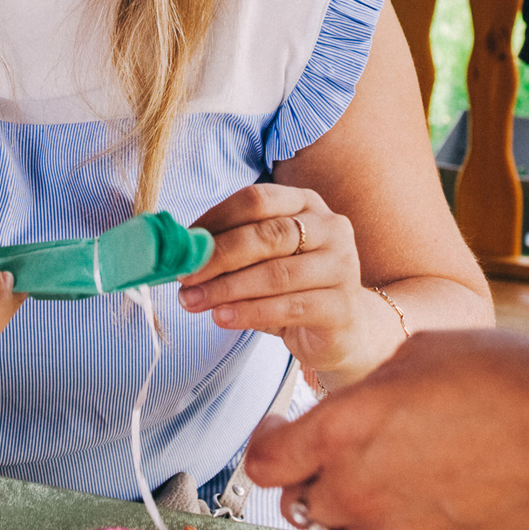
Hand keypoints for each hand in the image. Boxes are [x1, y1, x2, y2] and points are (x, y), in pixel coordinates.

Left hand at [180, 184, 390, 387]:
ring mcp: (342, 266)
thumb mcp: (264, 260)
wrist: (345, 330)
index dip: (216, 219)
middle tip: (183, 276)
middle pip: (267, 234)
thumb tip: (182, 251)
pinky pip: (290, 307)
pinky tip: (222, 317)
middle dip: (218, 256)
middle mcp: (330, 227)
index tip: (183, 244)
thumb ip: (233, 250)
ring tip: (193, 301)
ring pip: (277, 273)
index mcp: (306, 203)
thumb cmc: (295, 288)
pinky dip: (250, 312)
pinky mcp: (343, 306)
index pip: (257, 199)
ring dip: (227, 288)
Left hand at [245, 329, 528, 529]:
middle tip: (355, 453)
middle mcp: (355, 491)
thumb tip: (355, 407)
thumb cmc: (503, 378)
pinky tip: (432, 509)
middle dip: (318, 477)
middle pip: (302, 500)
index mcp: (340, 430)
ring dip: (357, 514)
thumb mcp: (418, 354)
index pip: (263, 461)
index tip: (281, 433)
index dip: (267, 445)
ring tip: (401, 481)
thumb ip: (368, 391)